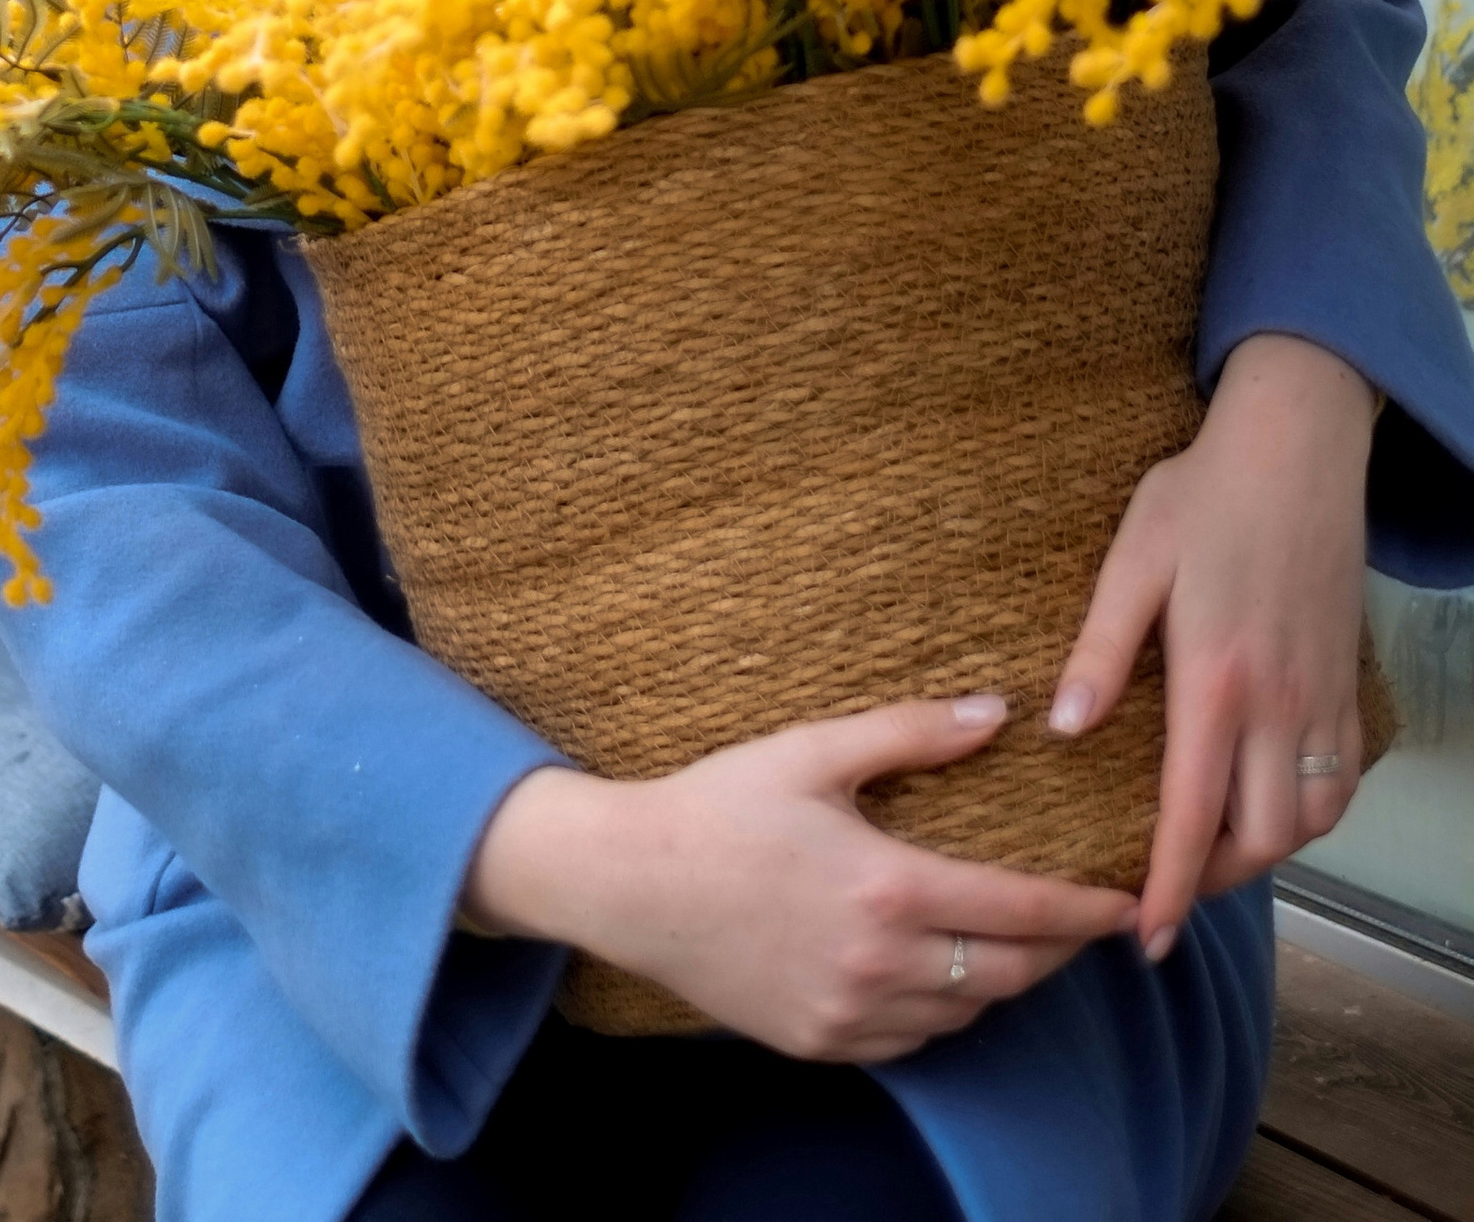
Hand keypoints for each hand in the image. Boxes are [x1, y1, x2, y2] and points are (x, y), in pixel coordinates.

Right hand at [461, 697, 1135, 1062]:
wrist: (631, 883)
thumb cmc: (719, 804)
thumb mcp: (811, 750)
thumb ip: (911, 732)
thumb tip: (997, 713)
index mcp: (887, 887)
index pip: (1022, 911)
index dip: (1084, 909)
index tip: (1125, 900)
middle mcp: (879, 965)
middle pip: (1010, 974)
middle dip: (1060, 950)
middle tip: (1086, 920)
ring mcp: (850, 1015)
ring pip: (966, 1012)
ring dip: (1005, 979)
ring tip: (1021, 940)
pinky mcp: (822, 1044)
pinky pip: (915, 1041)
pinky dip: (945, 1010)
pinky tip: (944, 971)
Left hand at [1049, 330, 1377, 959]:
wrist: (1297, 445)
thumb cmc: (1204, 493)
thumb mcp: (1133, 557)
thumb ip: (1100, 649)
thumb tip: (1063, 729)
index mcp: (1215, 680)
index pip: (1192, 815)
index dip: (1169, 887)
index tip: (1146, 936)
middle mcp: (1278, 705)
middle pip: (1261, 841)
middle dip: (1212, 881)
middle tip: (1164, 890)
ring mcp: (1322, 699)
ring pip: (1310, 822)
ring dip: (1264, 852)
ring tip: (1210, 853)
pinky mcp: (1349, 684)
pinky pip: (1340, 781)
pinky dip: (1310, 814)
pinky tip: (1269, 804)